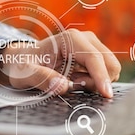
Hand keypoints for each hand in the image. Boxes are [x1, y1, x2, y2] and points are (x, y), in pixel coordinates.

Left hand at [0, 29, 120, 97]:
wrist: (24, 60)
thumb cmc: (23, 65)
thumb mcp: (24, 73)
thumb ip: (41, 78)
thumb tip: (63, 86)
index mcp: (71, 39)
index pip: (94, 58)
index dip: (102, 77)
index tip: (106, 94)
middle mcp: (85, 39)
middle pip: (110, 64)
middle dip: (98, 82)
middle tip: (74, 86)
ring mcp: (92, 46)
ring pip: (111, 70)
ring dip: (95, 82)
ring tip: (72, 82)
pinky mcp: (95, 56)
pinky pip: (106, 73)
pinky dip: (95, 82)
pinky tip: (77, 81)